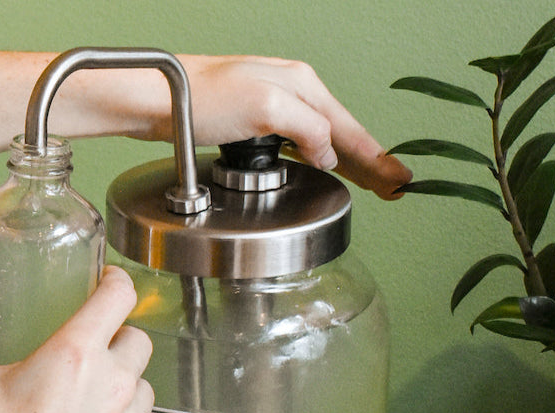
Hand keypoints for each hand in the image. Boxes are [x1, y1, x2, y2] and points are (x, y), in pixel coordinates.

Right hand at [0, 266, 153, 412]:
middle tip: (98, 346)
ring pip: (145, 386)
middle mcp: (113, 382)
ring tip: (95, 396)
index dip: (118, 282)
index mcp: (77, 352)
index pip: (119, 297)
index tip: (111, 282)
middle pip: (139, 340)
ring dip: (127, 383)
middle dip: (122, 337)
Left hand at [173, 55, 411, 199]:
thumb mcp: (265, 108)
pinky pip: (296, 143)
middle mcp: (291, 91)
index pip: (349, 128)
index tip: (399, 179)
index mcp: (302, 84)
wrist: (155, 98)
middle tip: (395, 186)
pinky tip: (320, 167)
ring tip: (370, 181)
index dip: (375, 158)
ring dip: (346, 161)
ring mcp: (270, 106)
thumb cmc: (199, 99)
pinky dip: (316, 158)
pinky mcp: (250, 123)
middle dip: (370, 161)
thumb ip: (307, 127)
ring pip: (320, 138)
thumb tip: (327, 153)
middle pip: (341, 133)